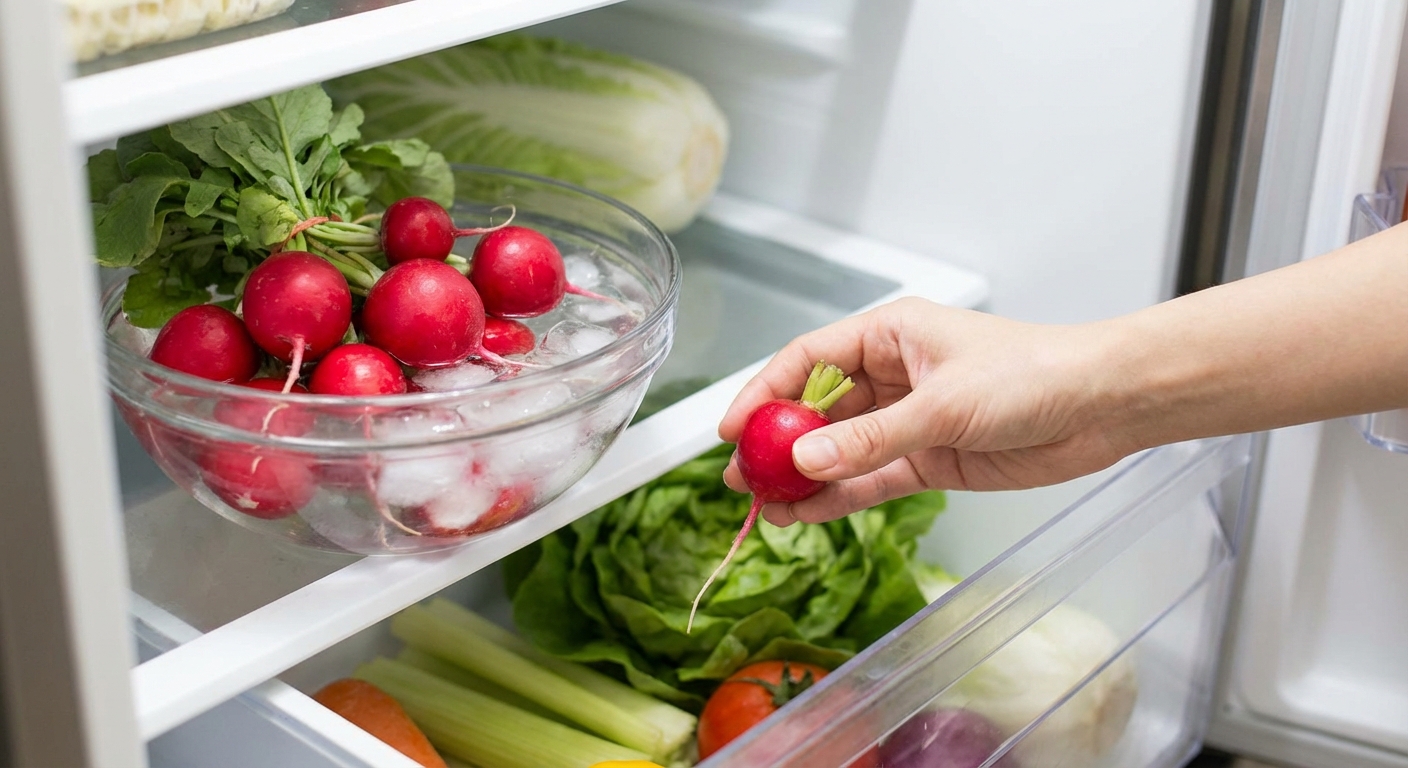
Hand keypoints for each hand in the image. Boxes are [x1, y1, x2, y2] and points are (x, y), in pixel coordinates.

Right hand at [718, 297, 1135, 526]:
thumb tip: (807, 459)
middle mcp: (891, 374)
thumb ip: (871, 438)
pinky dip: (839, 497)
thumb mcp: (944, 405)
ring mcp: (908, 420)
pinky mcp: (928, 459)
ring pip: (839, 450)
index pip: (806, 359)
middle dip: (777, 444)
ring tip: (765, 506)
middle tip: (742, 478)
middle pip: (816, 409)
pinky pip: (870, 479)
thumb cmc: (1033, 374)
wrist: (1102, 406)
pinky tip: (806, 514)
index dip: (763, 393)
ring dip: (804, 477)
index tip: (732, 430)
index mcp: (889, 334)